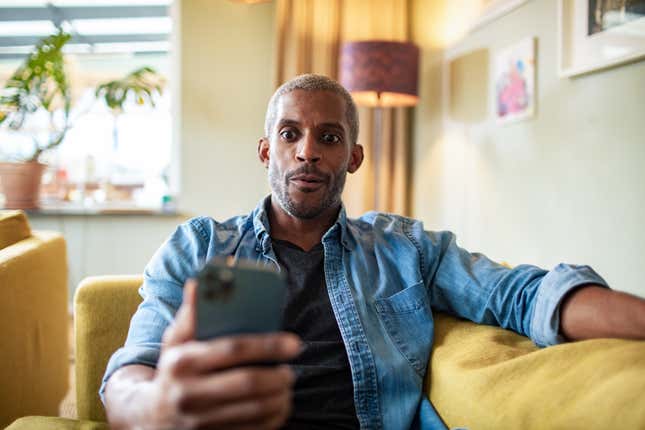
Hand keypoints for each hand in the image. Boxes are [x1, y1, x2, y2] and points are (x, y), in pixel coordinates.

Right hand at [145, 279, 301, 429]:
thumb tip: (199, 282)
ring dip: (280, 398)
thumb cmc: (172, 370)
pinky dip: (272, 420)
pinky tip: (278, 407)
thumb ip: (190, 314)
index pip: (233, 349)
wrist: (148, 417)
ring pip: (254, 411)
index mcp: (182, 361)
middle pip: (248, 383)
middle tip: (291, 370)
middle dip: (278, 376)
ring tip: (286, 386)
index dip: (268, 345)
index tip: (294, 343)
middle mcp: (188, 393)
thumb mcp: (174, 342)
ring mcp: (198, 422)